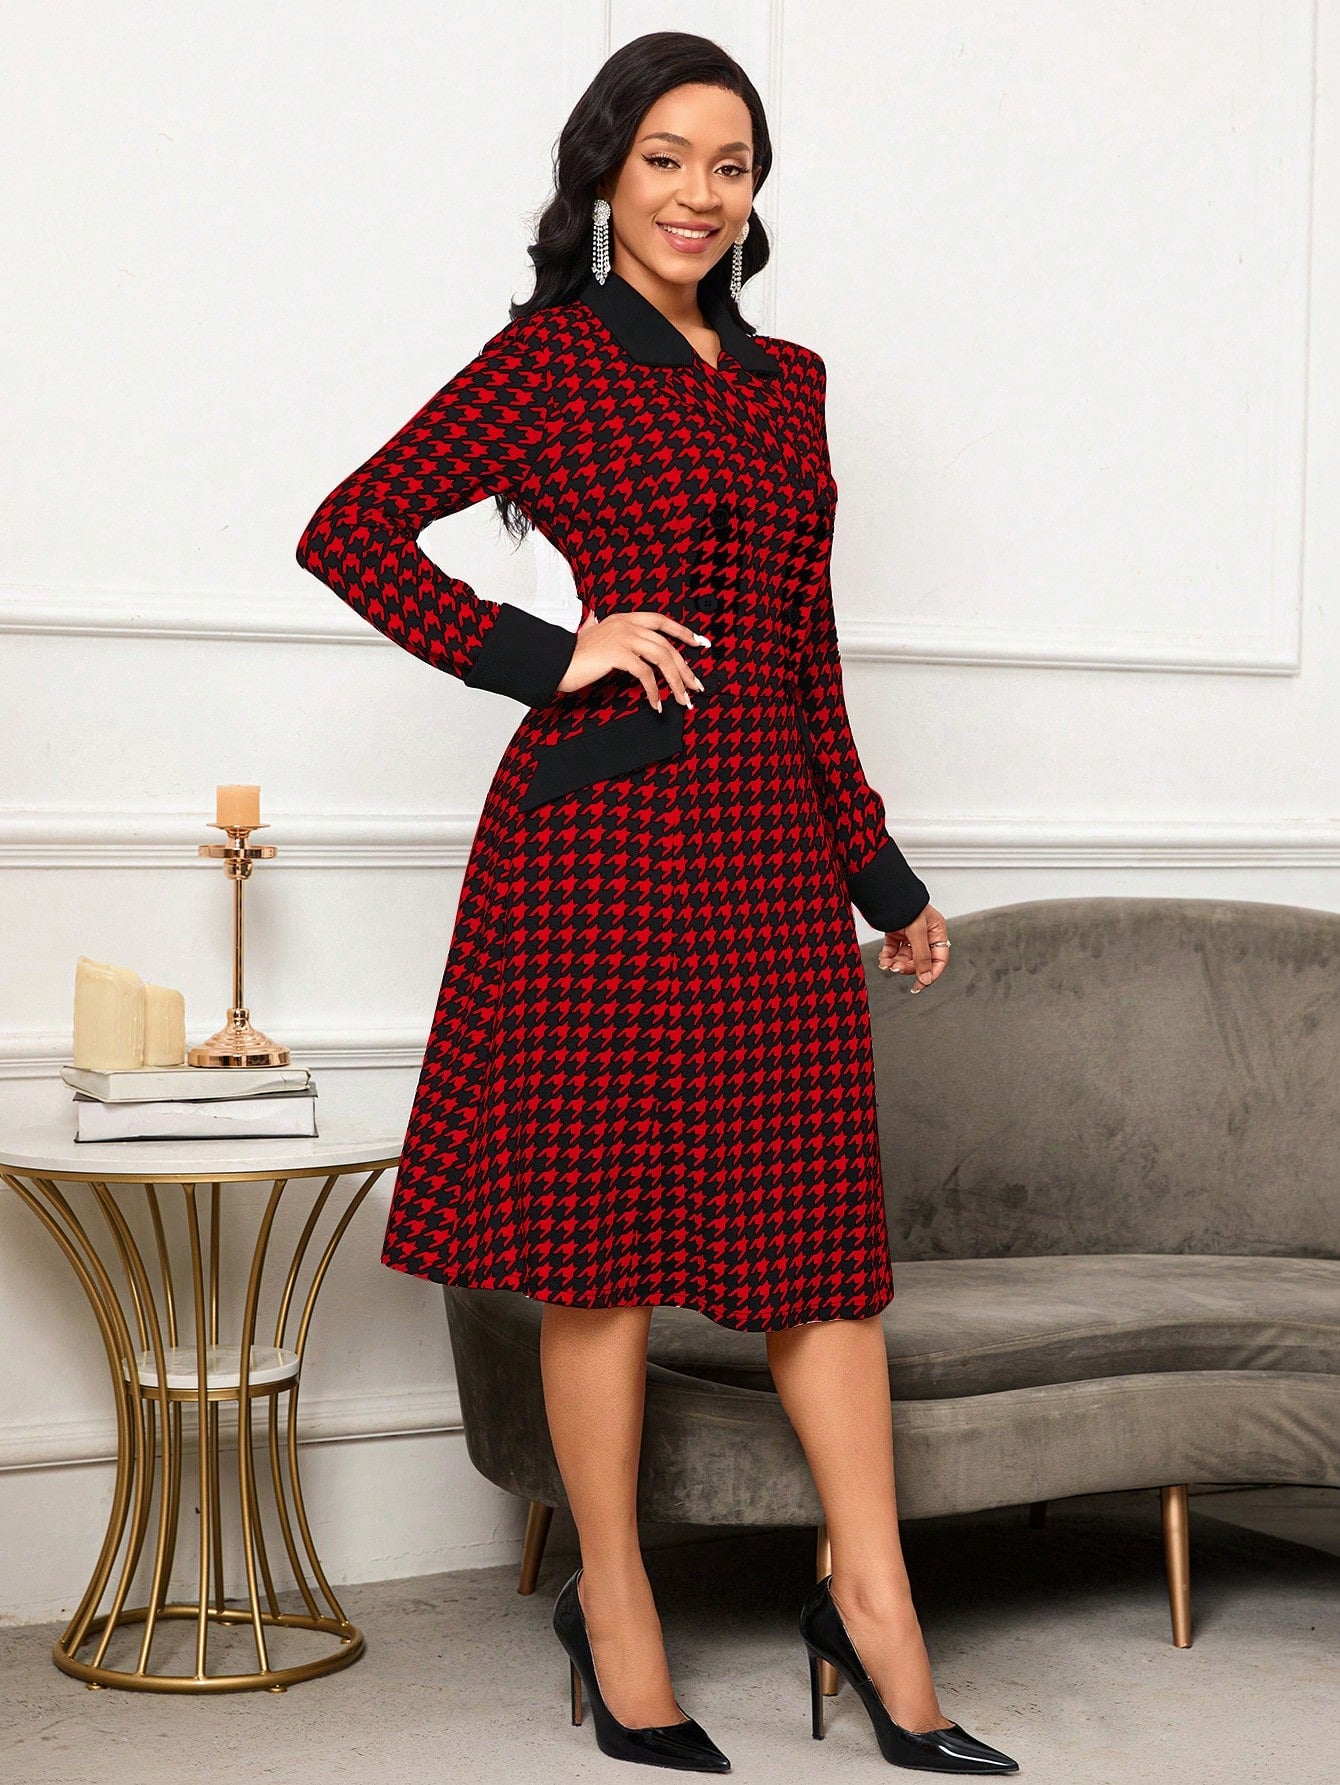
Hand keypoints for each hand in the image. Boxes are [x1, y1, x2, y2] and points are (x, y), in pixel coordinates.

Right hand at [557, 609, 709, 710]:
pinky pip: (646, 674)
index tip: (699, 642)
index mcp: (623, 618)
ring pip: (662, 657)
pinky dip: (654, 691)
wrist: (555, 662)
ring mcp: (622, 637)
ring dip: (676, 681)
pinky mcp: (618, 654)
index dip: (682, 631)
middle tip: (695, 685)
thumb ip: (602, 629)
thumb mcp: (592, 635)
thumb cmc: (572, 655)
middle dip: (684, 668)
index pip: (661, 621)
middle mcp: (626, 624)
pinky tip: (657, 703)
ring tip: (683, 699)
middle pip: (666, 644)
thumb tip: (603, 626)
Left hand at [878, 903, 948, 993]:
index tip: (920, 984)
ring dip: (896, 963)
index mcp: (937, 931)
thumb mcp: (917, 932)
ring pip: (905, 957)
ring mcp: (910, 934)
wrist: (885, 891)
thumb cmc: (906, 904)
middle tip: (896, 969)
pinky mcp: (896, 932)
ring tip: (887, 964)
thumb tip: (926, 977)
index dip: (931, 973)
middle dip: (908, 967)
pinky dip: (888, 956)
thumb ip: (922, 956)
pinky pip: (893, 950)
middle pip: (920, 961)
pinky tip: (883, 960)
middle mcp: (925, 934)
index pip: (939, 959)